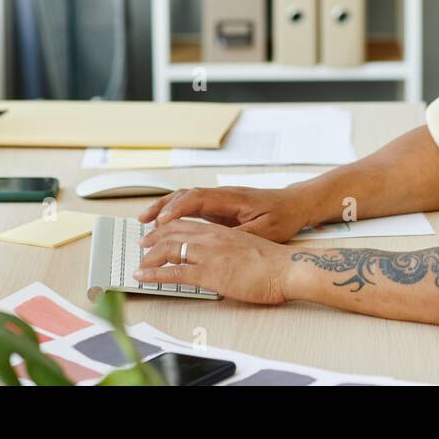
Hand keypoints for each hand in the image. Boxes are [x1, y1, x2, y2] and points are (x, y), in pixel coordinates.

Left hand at [135, 219, 294, 304]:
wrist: (287, 268)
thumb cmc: (274, 262)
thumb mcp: (248, 247)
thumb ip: (231, 249)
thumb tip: (223, 259)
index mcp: (221, 230)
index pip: (187, 223)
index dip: (167, 228)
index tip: (157, 234)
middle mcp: (211, 236)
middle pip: (173, 231)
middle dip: (153, 239)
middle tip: (142, 245)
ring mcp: (209, 253)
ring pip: (169, 248)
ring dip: (149, 256)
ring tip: (139, 264)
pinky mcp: (209, 273)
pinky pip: (173, 272)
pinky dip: (154, 274)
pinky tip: (143, 277)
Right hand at [137, 185, 314, 242]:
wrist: (295, 205)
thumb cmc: (283, 217)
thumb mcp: (264, 230)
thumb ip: (239, 236)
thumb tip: (215, 244)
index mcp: (232, 197)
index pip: (197, 198)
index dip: (177, 209)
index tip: (162, 222)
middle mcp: (221, 195)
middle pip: (184, 195)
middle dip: (162, 208)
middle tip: (143, 224)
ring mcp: (218, 200)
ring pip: (185, 200)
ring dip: (164, 209)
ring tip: (145, 223)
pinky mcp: (218, 208)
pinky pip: (191, 208)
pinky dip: (175, 214)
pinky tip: (164, 226)